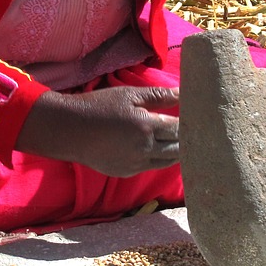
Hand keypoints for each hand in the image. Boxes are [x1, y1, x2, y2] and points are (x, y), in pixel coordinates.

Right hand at [14, 85, 179, 176]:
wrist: (70, 130)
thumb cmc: (99, 106)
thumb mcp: (128, 95)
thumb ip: (158, 96)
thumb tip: (183, 93)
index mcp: (147, 126)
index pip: (179, 130)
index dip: (189, 125)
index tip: (196, 120)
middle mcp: (145, 148)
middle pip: (177, 149)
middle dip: (186, 141)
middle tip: (194, 133)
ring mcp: (136, 163)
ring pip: (167, 162)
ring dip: (174, 152)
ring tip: (179, 143)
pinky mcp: (127, 171)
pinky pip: (150, 167)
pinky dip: (157, 159)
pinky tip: (157, 150)